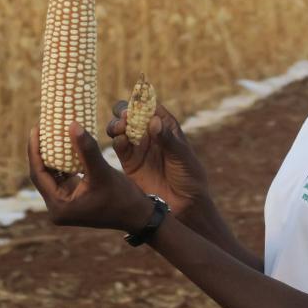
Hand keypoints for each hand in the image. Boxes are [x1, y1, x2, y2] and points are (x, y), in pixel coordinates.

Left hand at [28, 123, 152, 232]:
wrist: (139, 215)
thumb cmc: (122, 197)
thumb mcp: (103, 171)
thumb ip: (87, 149)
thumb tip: (71, 124)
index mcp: (59, 206)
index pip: (38, 174)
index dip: (34, 150)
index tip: (36, 128)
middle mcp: (58, 207)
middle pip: (42, 174)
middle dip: (42, 150)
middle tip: (43, 126)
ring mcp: (65, 204)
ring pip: (52, 174)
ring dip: (53, 154)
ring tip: (52, 132)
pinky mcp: (73, 199)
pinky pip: (63, 176)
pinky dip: (64, 161)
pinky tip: (67, 144)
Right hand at [106, 102, 208, 221]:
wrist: (184, 205)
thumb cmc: (190, 177)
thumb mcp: (182, 157)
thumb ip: (168, 140)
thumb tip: (153, 121)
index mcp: (166, 126)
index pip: (151, 107)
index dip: (142, 101)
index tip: (136, 103)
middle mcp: (150, 134)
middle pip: (131, 115)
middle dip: (124, 112)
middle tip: (125, 117)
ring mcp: (138, 147)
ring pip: (121, 129)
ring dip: (117, 125)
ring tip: (120, 128)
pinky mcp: (129, 162)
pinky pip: (119, 147)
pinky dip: (117, 141)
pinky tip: (120, 142)